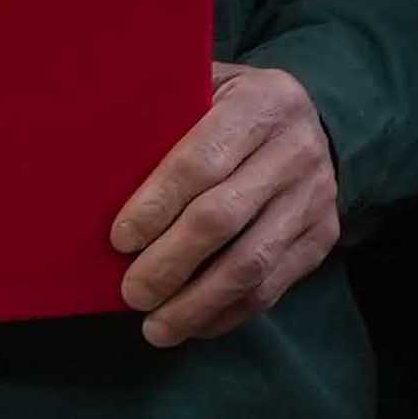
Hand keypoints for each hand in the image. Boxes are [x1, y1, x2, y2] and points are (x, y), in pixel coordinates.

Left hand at [108, 63, 339, 347]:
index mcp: (261, 103)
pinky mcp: (322, 236)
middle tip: (131, 293)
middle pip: (223, 217)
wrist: (314, 126)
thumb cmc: (231, 112)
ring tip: (156, 327)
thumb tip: (95, 159)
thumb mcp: (205, 91)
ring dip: (196, 303)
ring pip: (251, 262)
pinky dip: (227, 313)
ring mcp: (315, 196)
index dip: (156, 205)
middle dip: (169, 263)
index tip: (118, 241)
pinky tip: (193, 324)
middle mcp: (297, 148)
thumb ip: (163, 115)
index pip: (202, 161)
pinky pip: (273, 286)